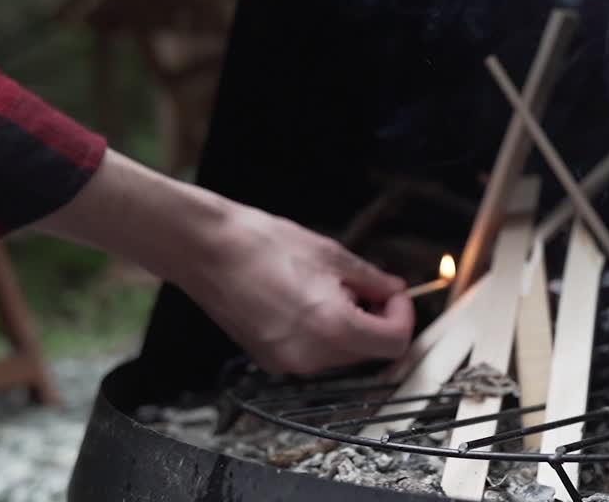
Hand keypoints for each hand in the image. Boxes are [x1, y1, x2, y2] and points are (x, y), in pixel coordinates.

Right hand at [32, 150, 415, 376]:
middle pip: (369, 351)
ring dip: (348, 326)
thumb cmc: (260, 245)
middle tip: (363, 287)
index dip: (401, 315)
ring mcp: (287, 362)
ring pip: (342, 355)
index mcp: (332, 327)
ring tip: (327, 288)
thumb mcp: (331, 254)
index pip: (394, 342)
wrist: (206, 250)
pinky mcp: (269, 360)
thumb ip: (371, 279)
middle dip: (374, 320)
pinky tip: (303, 301)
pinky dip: (320, 332)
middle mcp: (311, 355)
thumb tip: (392, 290)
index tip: (394, 296)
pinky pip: (312, 353)